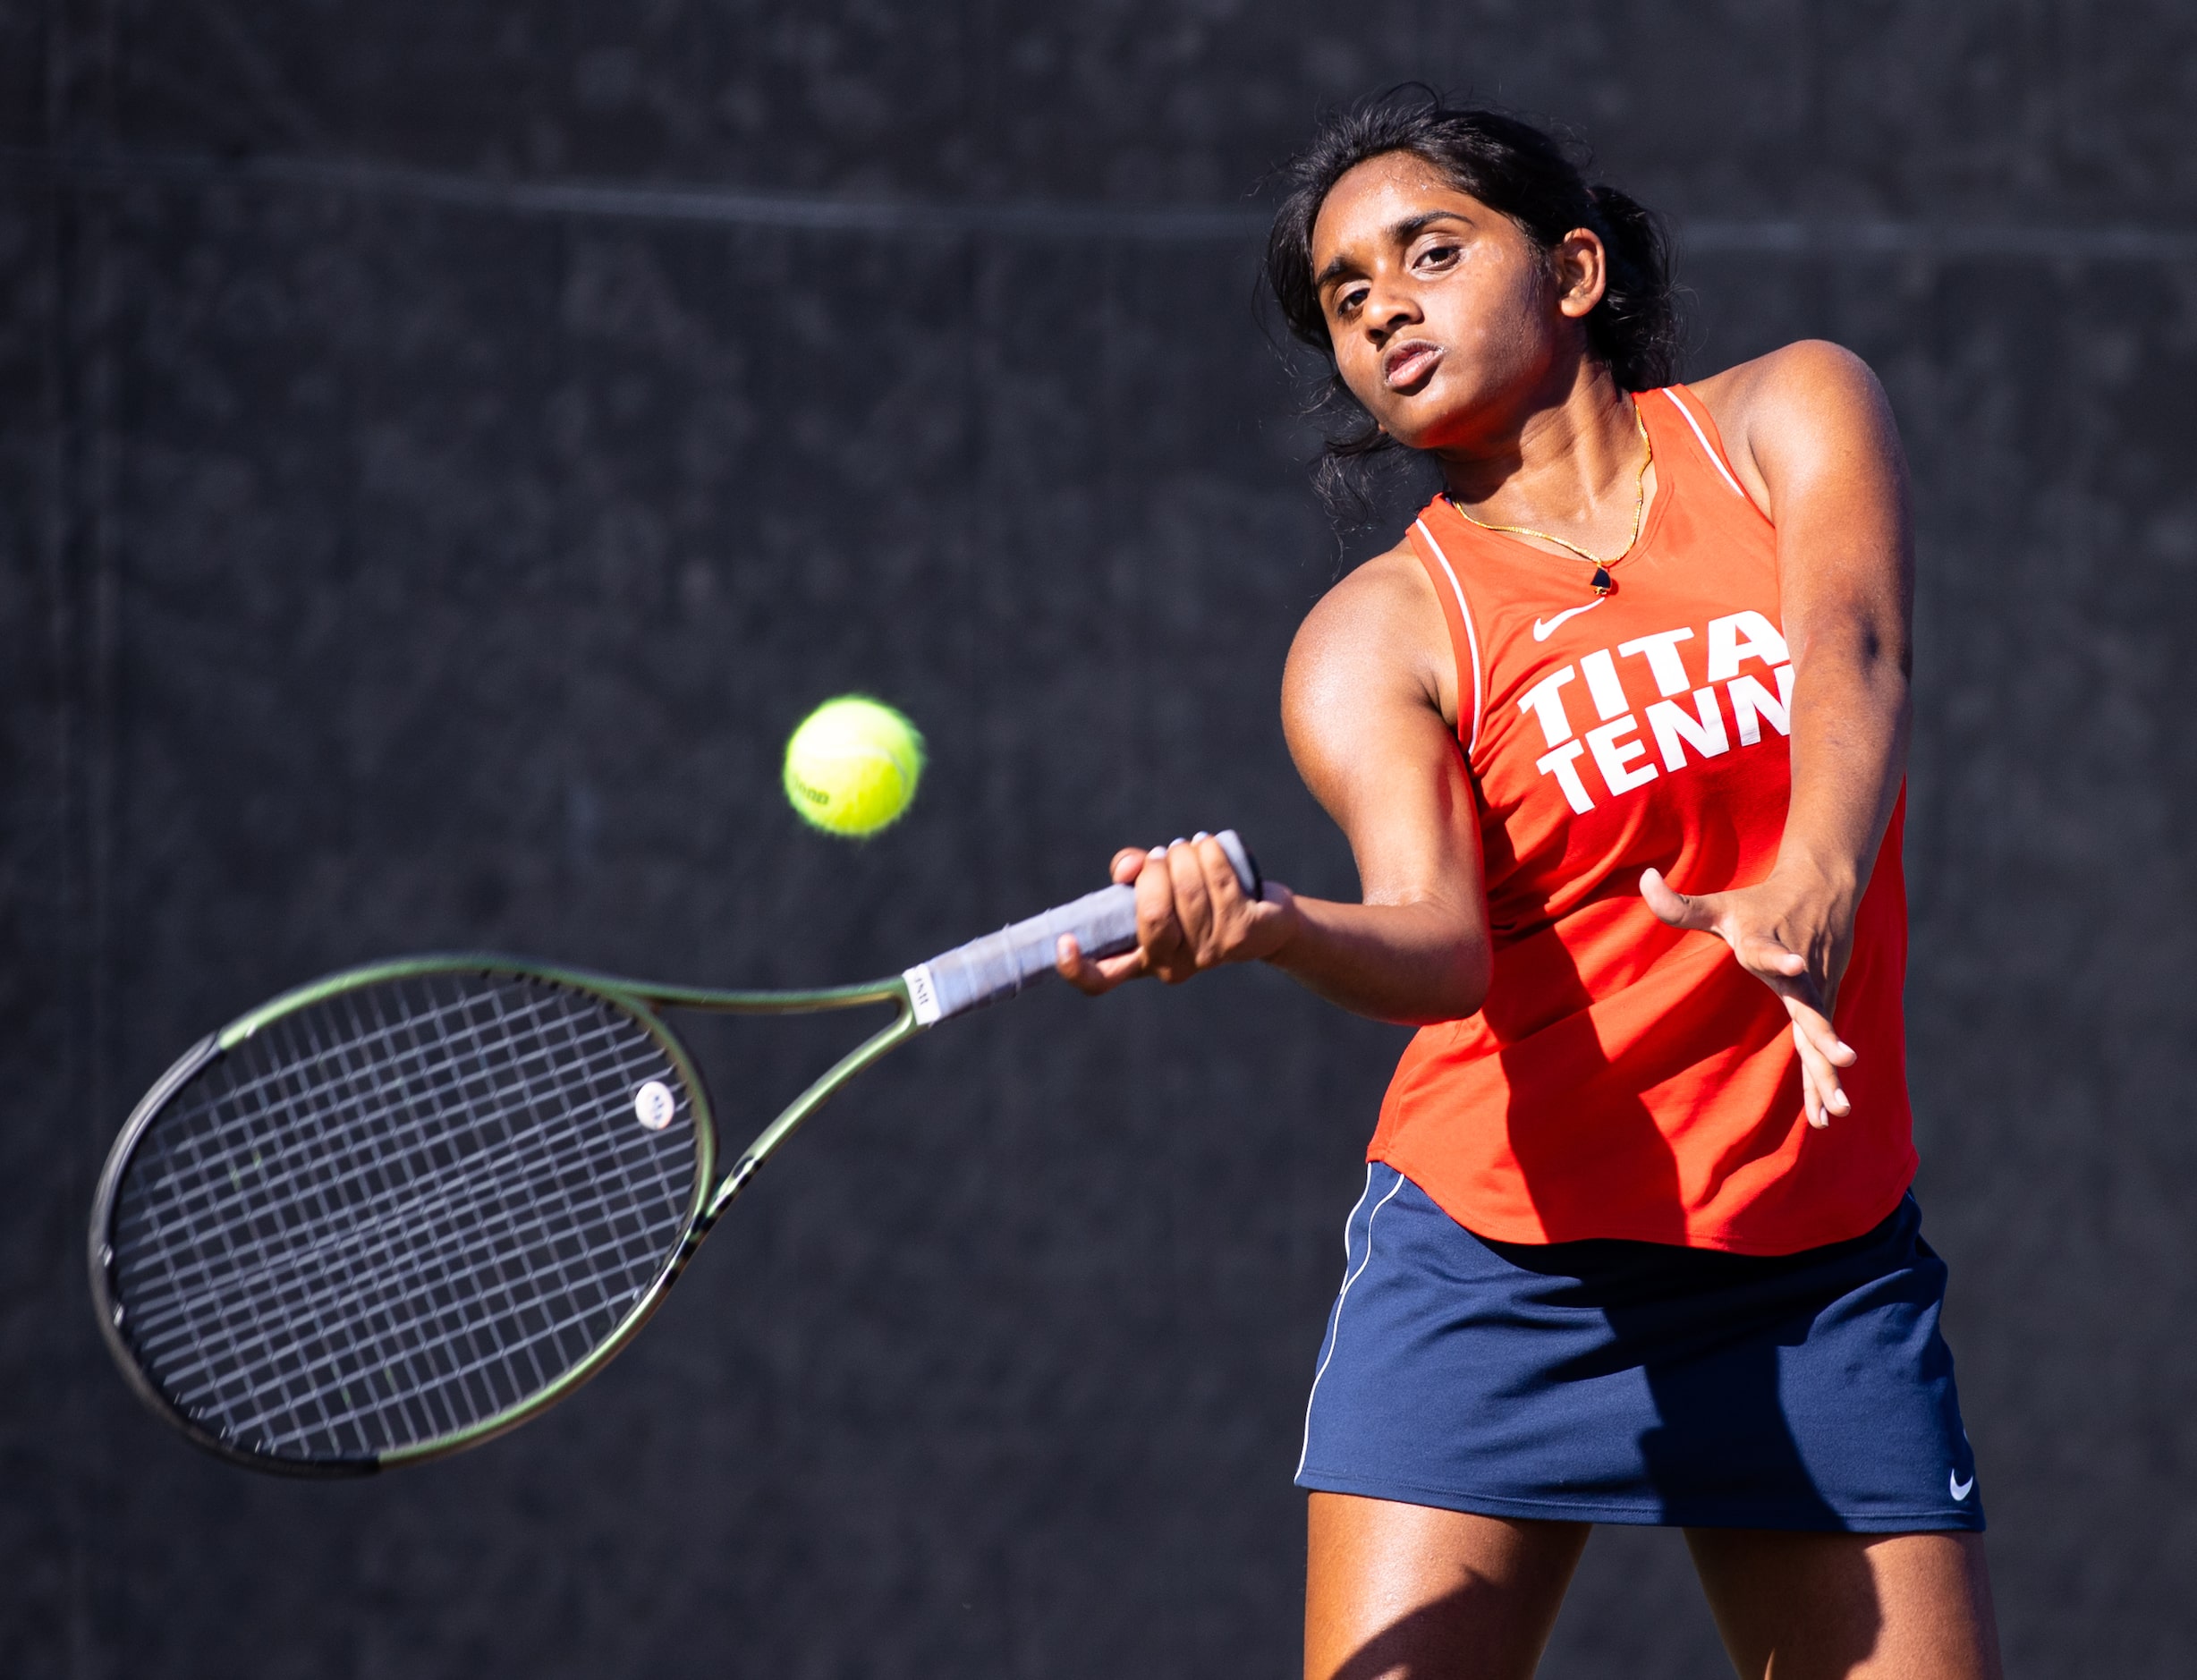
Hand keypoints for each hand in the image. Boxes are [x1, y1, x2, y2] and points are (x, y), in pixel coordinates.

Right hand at [1056, 833, 1296, 993]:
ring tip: (1188, 847)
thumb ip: (1133, 874)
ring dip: (1185, 855)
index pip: (1102, 981)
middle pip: (1152, 916)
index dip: (1078, 968)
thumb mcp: (1159, 886)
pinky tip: (1210, 845)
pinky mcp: (1243, 935)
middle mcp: (1174, 967)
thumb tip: (1130, 869)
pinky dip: (1211, 853)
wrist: (1266, 917)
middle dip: (1155, 872)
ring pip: (1188, 892)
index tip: (1065, 943)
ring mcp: (1210, 954)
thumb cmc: (1200, 898)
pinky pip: (1220, 884)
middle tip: (1161, 856)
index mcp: (1143, 959)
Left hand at [1640, 865, 1857, 1129]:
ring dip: (1828, 1075)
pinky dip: (1823, 1080)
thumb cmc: (1762, 902)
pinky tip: (1825, 1117)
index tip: (1796, 964)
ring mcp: (1816, 990)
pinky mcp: (1824, 1003)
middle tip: (1844, 1059)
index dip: (1780, 958)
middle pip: (1811, 1008)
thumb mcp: (1720, 904)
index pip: (1769, 952)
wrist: (1823, 888)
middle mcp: (1798, 973)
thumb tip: (1644, 879)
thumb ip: (1679, 904)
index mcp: (1766, 945)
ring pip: (1822, 1038)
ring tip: (1838, 1111)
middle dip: (1826, 1037)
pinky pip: (1821, 1047)